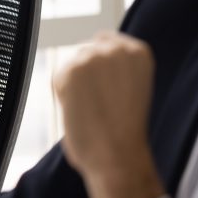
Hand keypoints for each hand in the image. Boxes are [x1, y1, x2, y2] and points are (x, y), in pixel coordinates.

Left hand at [53, 31, 164, 197]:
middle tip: (97, 104)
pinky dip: (62, 94)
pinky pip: (59, 77)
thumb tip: (91, 54)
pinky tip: (79, 110)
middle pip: (86, 51)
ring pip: (72, 64)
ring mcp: (94, 56)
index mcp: (139, 52)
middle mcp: (118, 49)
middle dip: (86, 76)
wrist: (119, 156)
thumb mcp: (133, 87)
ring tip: (90, 109)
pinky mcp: (72, 69)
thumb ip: (116, 67)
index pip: (106, 41)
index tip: (104, 86)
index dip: (100, 66)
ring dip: (74, 85)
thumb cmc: (125, 131)